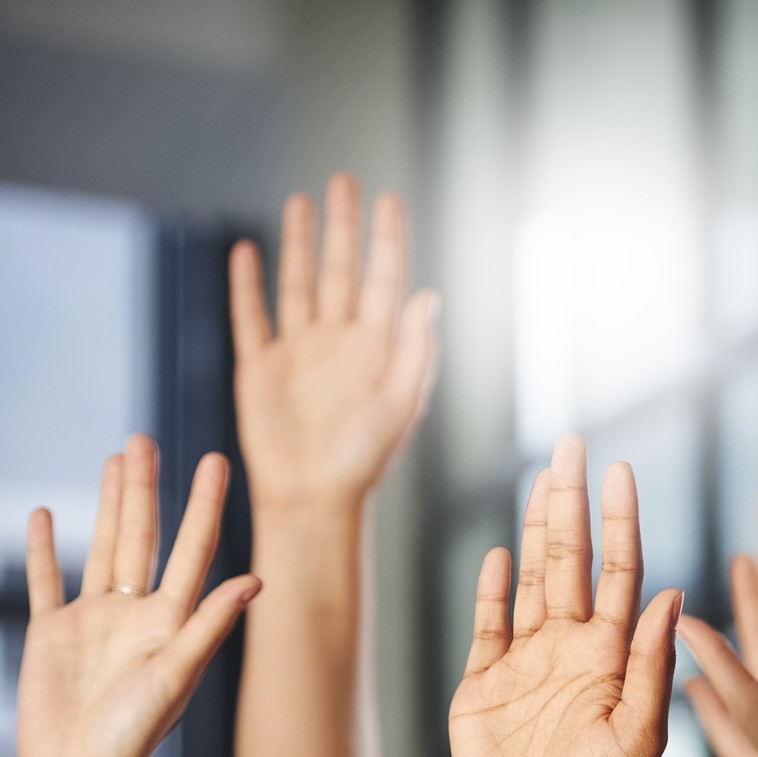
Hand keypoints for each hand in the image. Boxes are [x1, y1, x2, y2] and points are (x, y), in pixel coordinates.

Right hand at [16, 436, 258, 756]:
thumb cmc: (134, 737)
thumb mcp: (177, 675)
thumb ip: (211, 625)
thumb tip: (256, 581)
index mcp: (172, 619)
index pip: (193, 548)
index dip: (205, 505)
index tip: (217, 461)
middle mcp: (137, 612)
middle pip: (143, 535)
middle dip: (147, 488)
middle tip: (148, 439)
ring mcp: (94, 620)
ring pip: (103, 547)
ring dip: (108, 504)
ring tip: (115, 461)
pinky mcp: (53, 634)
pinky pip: (48, 581)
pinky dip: (45, 550)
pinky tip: (46, 517)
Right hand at [231, 173, 439, 508]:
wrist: (314, 496)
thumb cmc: (366, 458)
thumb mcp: (402, 403)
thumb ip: (417, 349)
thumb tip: (431, 295)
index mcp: (378, 347)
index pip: (385, 279)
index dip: (387, 239)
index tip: (390, 199)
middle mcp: (339, 342)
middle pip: (340, 269)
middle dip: (343, 227)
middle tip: (344, 180)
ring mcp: (298, 351)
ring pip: (298, 284)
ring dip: (298, 243)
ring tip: (301, 200)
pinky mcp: (259, 367)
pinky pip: (251, 317)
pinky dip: (247, 285)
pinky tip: (247, 252)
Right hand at [450, 438, 680, 756]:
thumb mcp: (640, 735)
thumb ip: (651, 664)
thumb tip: (673, 591)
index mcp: (613, 656)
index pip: (619, 570)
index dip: (619, 520)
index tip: (621, 469)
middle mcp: (573, 649)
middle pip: (572, 559)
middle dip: (573, 502)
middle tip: (575, 443)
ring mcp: (527, 664)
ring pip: (533, 579)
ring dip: (536, 528)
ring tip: (543, 475)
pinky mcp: (483, 685)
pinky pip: (488, 623)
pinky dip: (491, 587)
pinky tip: (498, 551)